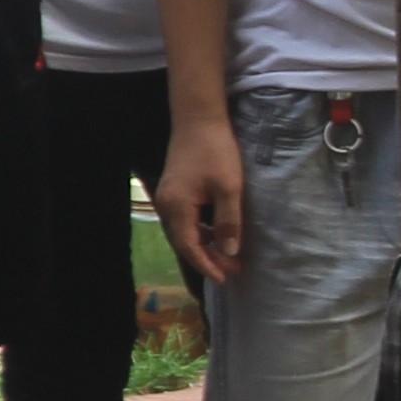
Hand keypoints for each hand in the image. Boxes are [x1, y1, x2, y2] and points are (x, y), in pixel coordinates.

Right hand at [159, 113, 247, 291]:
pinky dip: (202, 232)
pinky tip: (219, 235)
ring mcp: (169, 199)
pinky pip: (187, 221)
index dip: (207, 265)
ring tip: (230, 257)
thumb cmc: (216, 152)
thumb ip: (228, 221)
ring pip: (185, 232)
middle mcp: (166, 207)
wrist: (199, 120)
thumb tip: (229, 252)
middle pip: (185, 243)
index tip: (226, 279)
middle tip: (234, 271)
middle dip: (208, 259)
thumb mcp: (229, 188)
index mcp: (176, 208)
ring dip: (206, 246)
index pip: (190, 247)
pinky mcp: (175, 192)